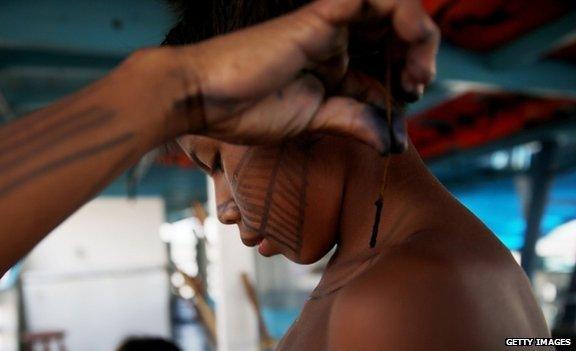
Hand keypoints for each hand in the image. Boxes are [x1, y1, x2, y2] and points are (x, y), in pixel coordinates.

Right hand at [172, 0, 438, 151]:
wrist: (204, 97)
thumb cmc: (245, 111)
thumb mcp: (314, 120)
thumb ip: (353, 121)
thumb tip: (392, 142)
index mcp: (330, 65)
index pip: (381, 66)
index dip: (403, 84)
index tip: (404, 110)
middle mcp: (334, 41)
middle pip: (393, 34)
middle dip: (419, 56)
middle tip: (416, 85)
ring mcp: (329, 24)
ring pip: (393, 10)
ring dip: (419, 36)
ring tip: (417, 71)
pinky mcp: (321, 15)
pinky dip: (404, 14)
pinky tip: (411, 40)